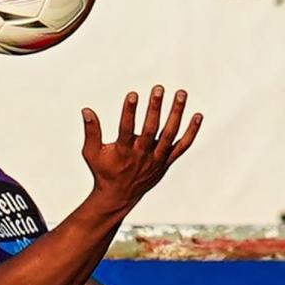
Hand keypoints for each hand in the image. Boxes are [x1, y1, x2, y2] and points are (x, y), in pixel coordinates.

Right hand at [81, 85, 201, 211]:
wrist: (120, 196)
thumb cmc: (104, 172)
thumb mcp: (92, 153)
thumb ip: (91, 132)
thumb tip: (86, 110)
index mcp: (123, 151)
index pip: (126, 128)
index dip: (129, 112)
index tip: (132, 94)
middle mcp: (142, 154)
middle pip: (151, 129)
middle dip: (154, 108)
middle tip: (158, 88)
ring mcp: (157, 158)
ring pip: (169, 134)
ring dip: (176, 114)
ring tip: (180, 94)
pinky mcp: (166, 161)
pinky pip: (182, 146)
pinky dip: (191, 132)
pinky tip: (197, 116)